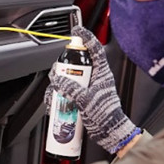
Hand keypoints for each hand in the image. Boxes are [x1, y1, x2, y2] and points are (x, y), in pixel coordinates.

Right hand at [45, 26, 140, 153]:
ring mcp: (86, 87)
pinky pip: (65, 92)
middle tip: (57, 76)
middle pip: (75, 64)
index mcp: (101, 73)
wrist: (110, 133)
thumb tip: (58, 79)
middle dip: (62, 69)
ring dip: (57, 86)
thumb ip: (72, 89)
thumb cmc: (107, 117)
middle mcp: (94, 78)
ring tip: (54, 96)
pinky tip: (54, 104)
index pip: (95, 49)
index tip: (76, 30)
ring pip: (67, 78)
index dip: (86, 37)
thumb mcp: (87, 101)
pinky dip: (57, 97)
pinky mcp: (80, 98)